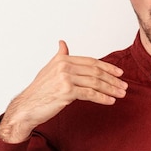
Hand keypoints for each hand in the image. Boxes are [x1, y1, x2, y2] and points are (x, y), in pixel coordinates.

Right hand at [0, 40, 127, 142]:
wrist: (26, 107)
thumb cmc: (39, 90)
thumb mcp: (49, 69)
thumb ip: (60, 56)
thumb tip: (63, 43)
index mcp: (62, 60)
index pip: (91, 62)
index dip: (108, 67)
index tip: (119, 73)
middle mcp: (64, 66)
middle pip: (96, 72)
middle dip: (112, 79)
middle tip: (124, 86)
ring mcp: (65, 78)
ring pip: (95, 83)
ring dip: (111, 89)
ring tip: (121, 94)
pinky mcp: (67, 92)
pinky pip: (90, 94)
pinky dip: (103, 98)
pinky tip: (111, 101)